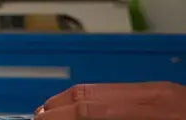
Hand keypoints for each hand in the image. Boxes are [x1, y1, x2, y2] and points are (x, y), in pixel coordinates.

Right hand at [37, 82, 185, 118]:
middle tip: (39, 116)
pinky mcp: (165, 90)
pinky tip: (85, 107)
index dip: (58, 115)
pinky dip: (96, 98)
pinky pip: (121, 89)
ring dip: (73, 100)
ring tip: (54, 112)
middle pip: (90, 93)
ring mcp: (161, 90)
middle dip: (58, 106)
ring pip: (103, 88)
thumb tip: (73, 116)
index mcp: (153, 112)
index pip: (89, 109)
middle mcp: (154, 95)